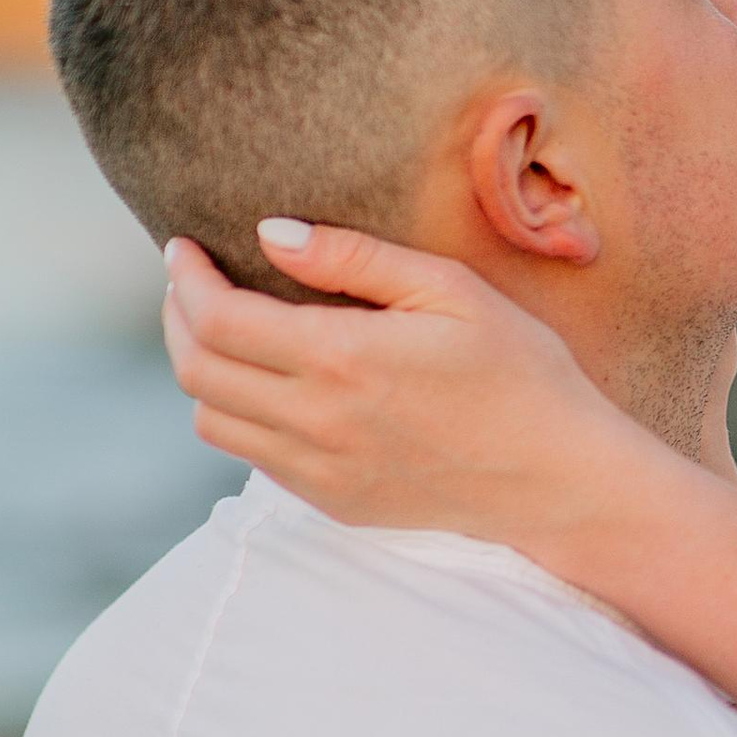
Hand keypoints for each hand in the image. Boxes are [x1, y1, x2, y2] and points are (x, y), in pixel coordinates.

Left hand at [160, 224, 648, 553]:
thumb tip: (269, 234)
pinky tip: (273, 384)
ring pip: (212, 420)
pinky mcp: (333, 502)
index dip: (185, 279)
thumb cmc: (519, 370)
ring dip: (201, 371)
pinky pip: (254, 457)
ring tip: (224, 332)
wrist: (559, 477)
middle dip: (178, 318)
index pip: (217, 319)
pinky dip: (241, 414)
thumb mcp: (451, 290)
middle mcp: (318, 422)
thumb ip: (354, 257)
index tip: (182, 249)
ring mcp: (321, 471)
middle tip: (190, 283)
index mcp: (343, 359)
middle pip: (196, 371)